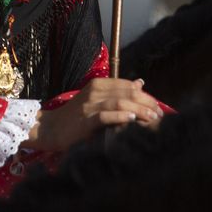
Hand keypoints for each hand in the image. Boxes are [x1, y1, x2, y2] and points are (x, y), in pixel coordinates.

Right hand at [24, 78, 162, 152]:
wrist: (52, 128)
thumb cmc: (76, 115)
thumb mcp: (96, 98)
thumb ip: (118, 90)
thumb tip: (141, 83)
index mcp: (98, 84)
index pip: (128, 85)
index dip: (145, 95)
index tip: (157, 106)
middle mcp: (95, 91)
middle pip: (127, 92)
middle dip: (147, 102)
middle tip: (159, 114)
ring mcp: (90, 105)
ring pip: (120, 102)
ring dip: (139, 109)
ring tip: (152, 118)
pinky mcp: (86, 120)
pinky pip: (106, 115)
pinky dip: (120, 115)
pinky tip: (131, 118)